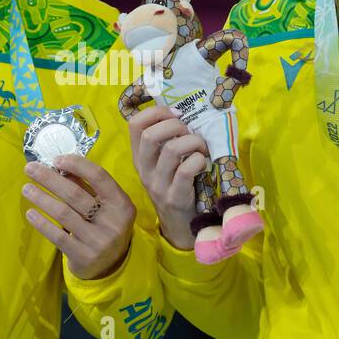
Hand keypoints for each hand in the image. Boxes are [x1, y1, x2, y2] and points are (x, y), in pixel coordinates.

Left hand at [22, 154, 135, 280]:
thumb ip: (85, 186)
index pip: (99, 176)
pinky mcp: (84, 256)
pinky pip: (58, 236)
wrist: (111, 266)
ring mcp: (99, 241)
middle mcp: (113, 222)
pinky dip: (42, 223)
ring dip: (42, 198)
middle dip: (49, 179)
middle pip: (76, 194)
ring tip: (27, 189)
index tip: (55, 159)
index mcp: (122, 204)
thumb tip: (59, 165)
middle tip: (30, 169)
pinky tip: (31, 213)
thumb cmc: (103, 226)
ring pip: (64, 214)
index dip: (76, 164)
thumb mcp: (103, 206)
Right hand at [128, 105, 208, 250]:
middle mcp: (144, 169)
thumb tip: (182, 114)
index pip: (134, 124)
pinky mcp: (174, 197)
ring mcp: (158, 184)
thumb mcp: (162, 164)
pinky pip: (186, 170)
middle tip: (189, 133)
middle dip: (176, 125)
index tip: (176, 114)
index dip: (156, 112)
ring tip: (201, 148)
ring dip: (193, 142)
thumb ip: (166, 142)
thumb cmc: (175, 186)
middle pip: (150, 135)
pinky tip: (203, 163)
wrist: (178, 226)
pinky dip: (199, 160)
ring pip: (172, 150)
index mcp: (139, 157)